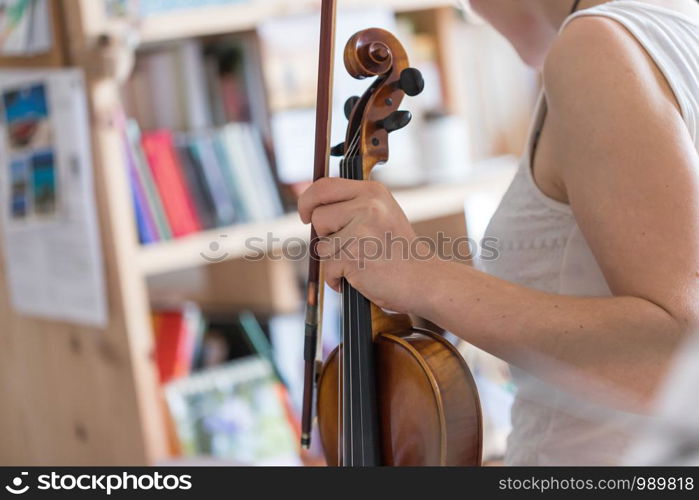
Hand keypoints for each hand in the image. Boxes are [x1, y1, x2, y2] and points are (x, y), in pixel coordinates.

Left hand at [298, 177, 425, 312]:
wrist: (422, 279)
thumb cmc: (398, 251)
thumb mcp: (381, 214)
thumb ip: (351, 206)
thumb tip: (310, 206)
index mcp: (373, 192)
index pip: (324, 186)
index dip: (308, 200)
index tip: (306, 214)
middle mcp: (367, 206)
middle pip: (318, 216)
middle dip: (325, 235)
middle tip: (346, 246)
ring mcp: (360, 231)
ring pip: (321, 245)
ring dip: (334, 259)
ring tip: (360, 262)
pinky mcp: (354, 256)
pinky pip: (328, 268)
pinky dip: (338, 278)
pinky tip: (359, 277)